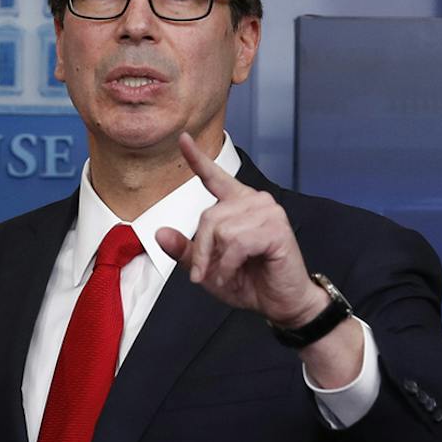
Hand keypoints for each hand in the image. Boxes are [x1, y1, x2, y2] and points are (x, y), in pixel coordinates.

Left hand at [154, 133, 327, 327]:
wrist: (281, 302)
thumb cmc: (250, 282)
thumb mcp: (209, 269)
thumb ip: (186, 251)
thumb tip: (160, 233)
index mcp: (238, 204)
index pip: (214, 176)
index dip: (196, 158)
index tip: (182, 138)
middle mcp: (254, 200)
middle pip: (208, 217)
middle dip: (202, 251)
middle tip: (205, 276)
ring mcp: (268, 211)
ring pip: (221, 230)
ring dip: (218, 261)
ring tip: (228, 275)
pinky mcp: (276, 228)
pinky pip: (237, 243)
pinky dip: (230, 265)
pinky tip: (237, 273)